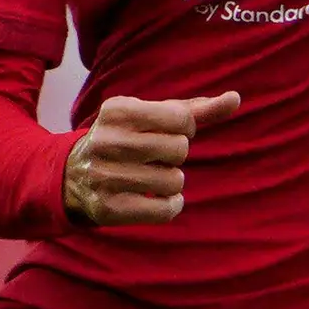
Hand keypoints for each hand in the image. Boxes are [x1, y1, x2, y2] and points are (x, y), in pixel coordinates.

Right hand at [63, 90, 241, 225]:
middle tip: (154, 157)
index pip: (182, 119)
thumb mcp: (153, 117)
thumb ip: (195, 109)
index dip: (185, 129)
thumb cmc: (128, 139)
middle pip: (179, 149)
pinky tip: (157, 199)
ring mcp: (104, 175)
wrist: (73, 176)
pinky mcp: (108, 208)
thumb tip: (236, 98)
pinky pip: (165, 210)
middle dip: (175, 155)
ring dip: (172, 182)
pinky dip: (171, 206)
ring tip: (150, 177)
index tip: (166, 133)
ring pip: (174, 181)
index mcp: (117, 109)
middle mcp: (106, 140)